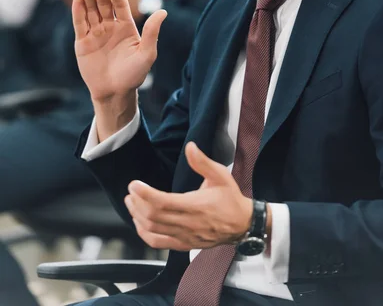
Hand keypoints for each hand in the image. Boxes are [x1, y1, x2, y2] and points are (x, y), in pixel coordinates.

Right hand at [72, 0, 166, 139]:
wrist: (115, 93)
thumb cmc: (134, 75)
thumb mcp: (147, 53)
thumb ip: (152, 32)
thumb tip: (163, 11)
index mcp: (126, 27)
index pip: (121, 6)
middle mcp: (110, 27)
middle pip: (104, 4)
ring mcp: (96, 33)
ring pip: (91, 10)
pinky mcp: (82, 41)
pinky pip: (80, 23)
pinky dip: (78, 11)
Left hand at [124, 142, 252, 250]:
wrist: (242, 224)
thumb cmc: (230, 198)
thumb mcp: (220, 175)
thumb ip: (202, 162)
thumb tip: (190, 146)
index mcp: (195, 205)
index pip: (163, 202)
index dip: (145, 193)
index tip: (134, 184)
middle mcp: (187, 223)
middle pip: (153, 217)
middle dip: (138, 203)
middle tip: (131, 191)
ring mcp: (184, 236)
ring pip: (153, 230)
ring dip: (137, 217)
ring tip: (132, 202)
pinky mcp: (184, 245)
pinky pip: (158, 243)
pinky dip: (144, 233)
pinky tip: (139, 223)